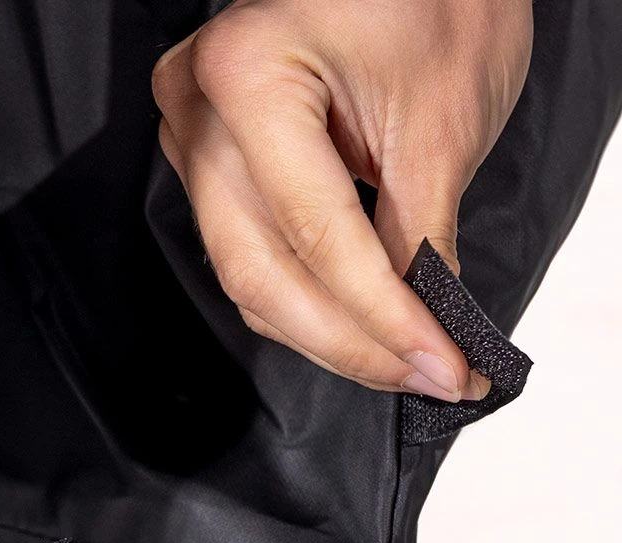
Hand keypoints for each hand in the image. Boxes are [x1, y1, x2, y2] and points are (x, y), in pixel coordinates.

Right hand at [151, 0, 532, 401]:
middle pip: (260, 269)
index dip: (382, 316)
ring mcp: (195, 136)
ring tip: (398, 359)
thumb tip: (423, 334)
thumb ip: (420, 237)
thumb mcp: (441, 119)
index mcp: (249, 72)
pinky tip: (354, 322)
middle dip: (347, 340)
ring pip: (247, 274)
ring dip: (323, 331)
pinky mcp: (210, 159)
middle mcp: (200, 109)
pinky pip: (246, 252)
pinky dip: (302, 296)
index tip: (439, 365)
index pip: (316, 233)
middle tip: (420, 376)